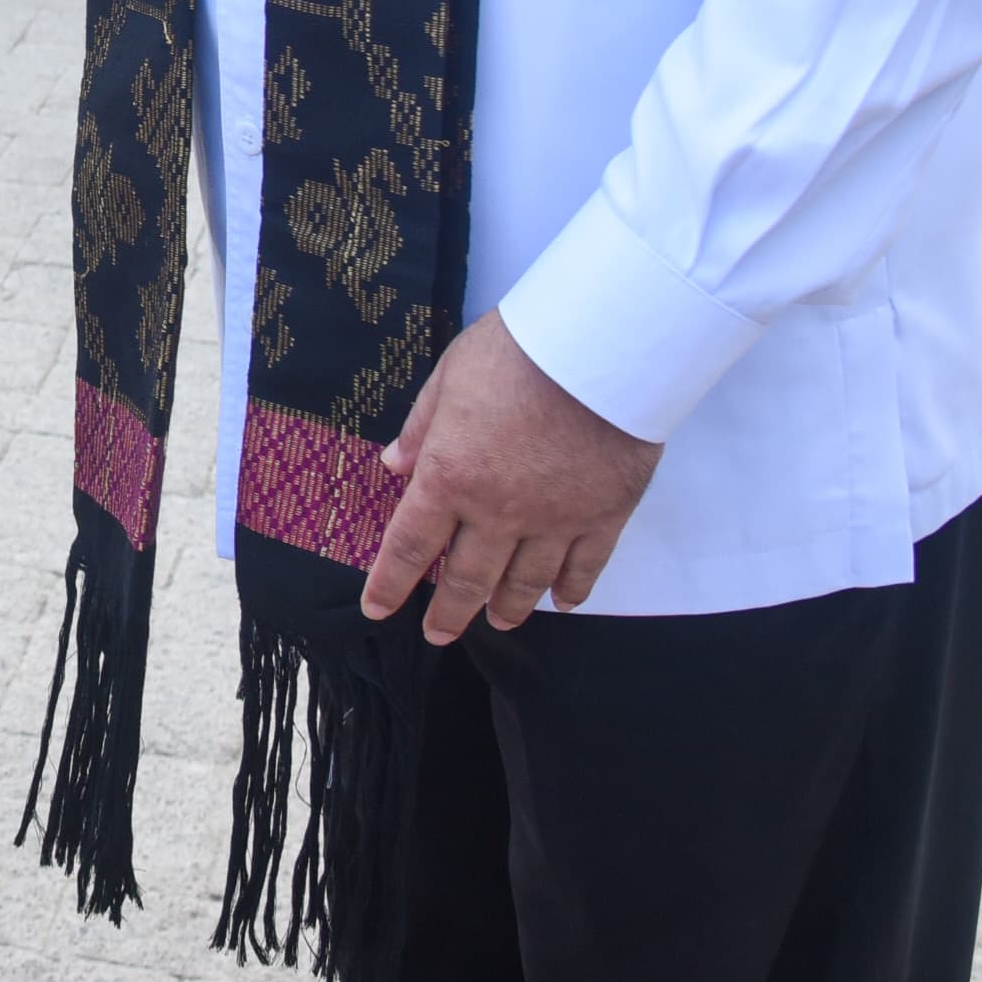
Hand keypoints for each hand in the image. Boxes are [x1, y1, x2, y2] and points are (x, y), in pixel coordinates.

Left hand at [359, 311, 659, 645]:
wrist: (599, 348)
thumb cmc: (517, 352)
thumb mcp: (449, 377)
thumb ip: (421, 428)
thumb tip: (393, 465)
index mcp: (449, 476)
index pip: (410, 547)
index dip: (390, 584)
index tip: (378, 608)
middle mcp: (497, 511)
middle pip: (467, 580)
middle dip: (448, 613)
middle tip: (437, 633)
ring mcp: (554, 520)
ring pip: (525, 583)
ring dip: (507, 609)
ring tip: (496, 622)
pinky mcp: (604, 516)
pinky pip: (585, 568)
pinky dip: (572, 591)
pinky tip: (562, 602)